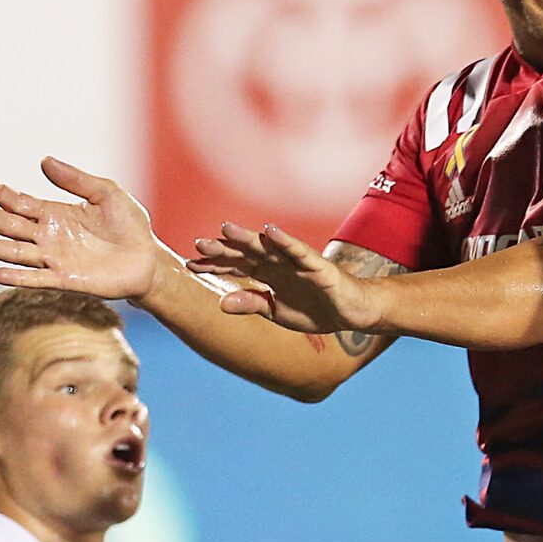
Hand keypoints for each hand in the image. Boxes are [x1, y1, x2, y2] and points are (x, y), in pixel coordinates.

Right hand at [0, 158, 166, 300]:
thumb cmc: (129, 226)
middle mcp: (49, 236)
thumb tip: (44, 161)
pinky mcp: (66, 280)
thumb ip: (76, 180)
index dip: (1, 194)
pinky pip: (37, 278)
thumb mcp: (107, 194)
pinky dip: (18, 277)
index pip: (21, 203)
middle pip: (10, 226)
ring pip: (15, 253)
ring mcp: (54, 259)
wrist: (149, 259)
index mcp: (56, 214)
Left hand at [190, 224, 381, 336]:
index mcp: (268, 275)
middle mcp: (279, 264)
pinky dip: (285, 241)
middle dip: (223, 249)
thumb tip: (221, 303)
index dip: (214, 265)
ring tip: (225, 228)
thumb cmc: (316, 309)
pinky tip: (270, 232)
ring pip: (268, 247)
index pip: (236, 267)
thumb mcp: (277, 313)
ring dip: (247, 238)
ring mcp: (297, 262)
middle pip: (246, 253)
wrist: (352, 312)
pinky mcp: (317, 265)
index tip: (189, 265)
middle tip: (198, 244)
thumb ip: (252, 304)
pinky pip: (299, 250)